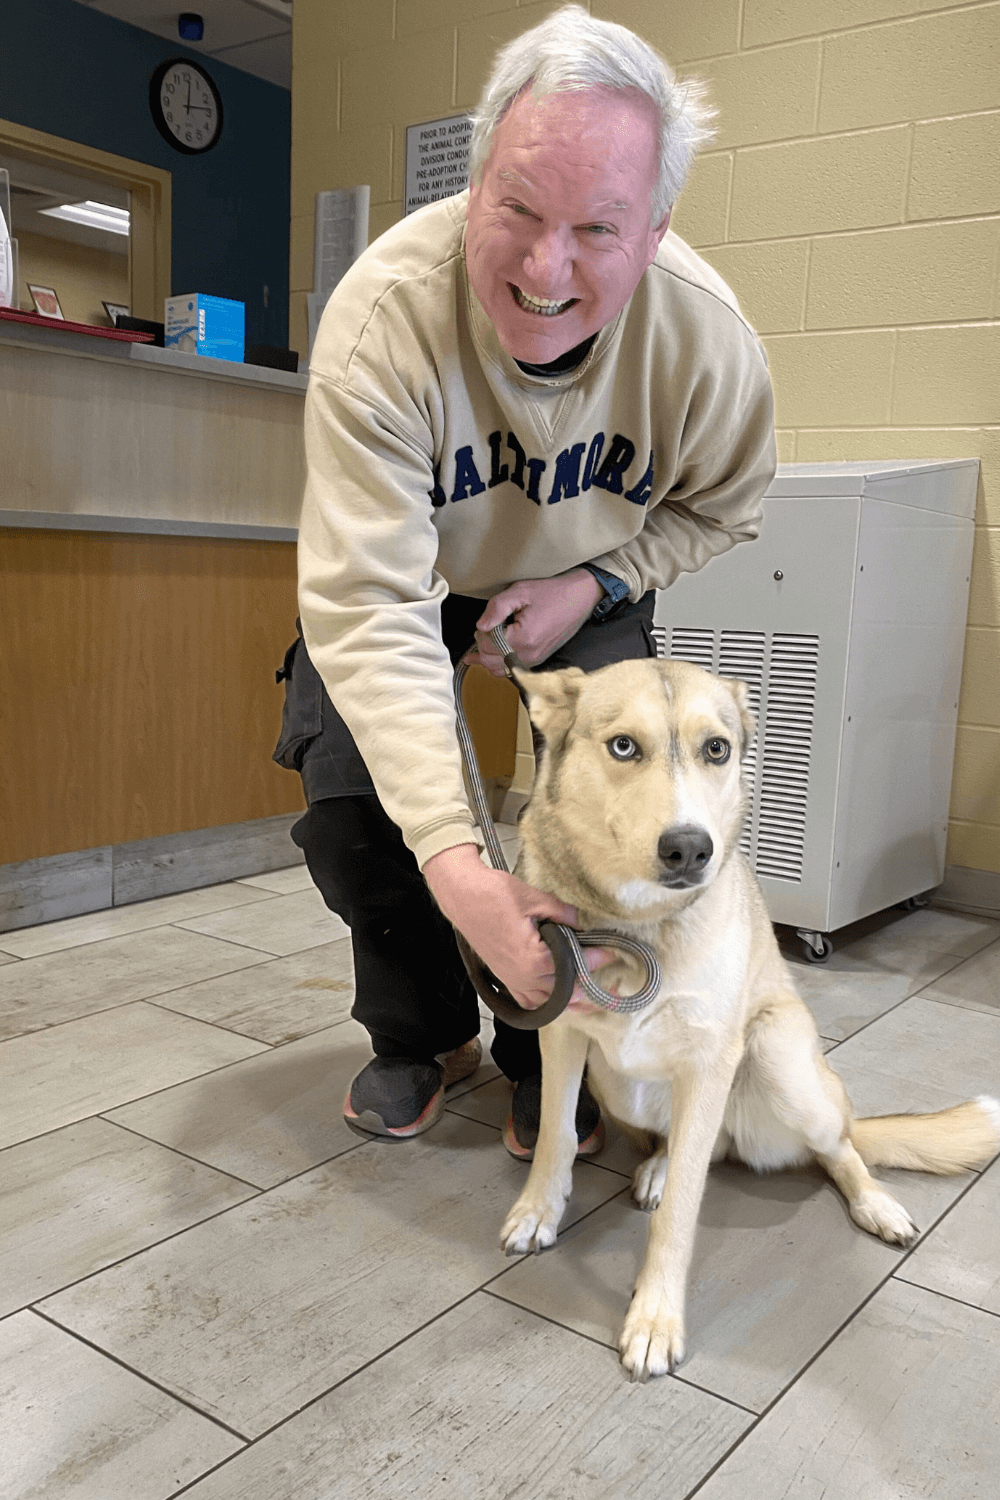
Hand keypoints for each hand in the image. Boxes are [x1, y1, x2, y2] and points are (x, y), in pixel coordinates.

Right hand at [424, 844, 609, 1009]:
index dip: (595, 959)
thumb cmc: (493, 895)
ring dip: (568, 1003)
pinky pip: (526, 1000)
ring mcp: (510, 979)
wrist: (463, 895)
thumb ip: (563, 914)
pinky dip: (543, 1004)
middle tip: (608, 986)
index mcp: (533, 959)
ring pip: (545, 1003)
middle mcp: (522, 976)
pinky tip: (555, 1000)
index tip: (611, 952)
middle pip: (563, 992)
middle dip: (588, 989)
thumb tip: (582, 922)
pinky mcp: (503, 976)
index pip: (574, 966)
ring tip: (589, 1001)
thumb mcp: (536, 899)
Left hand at [465, 570, 602, 677]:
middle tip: (485, 629)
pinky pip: (512, 669)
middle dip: (482, 647)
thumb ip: (496, 608)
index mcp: (524, 639)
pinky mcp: (538, 660)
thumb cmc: (552, 594)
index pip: (487, 646)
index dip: (480, 633)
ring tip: (481, 648)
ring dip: (488, 658)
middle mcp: (530, 655)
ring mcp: (535, 660)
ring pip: (499, 670)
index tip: (487, 621)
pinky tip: (493, 655)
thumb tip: (481, 625)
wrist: (578, 598)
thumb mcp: (520, 592)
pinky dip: (500, 663)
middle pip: (490, 662)